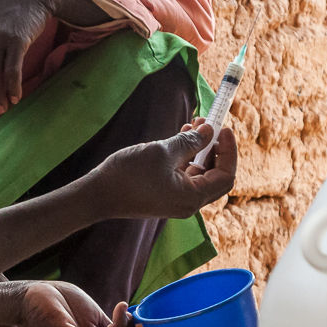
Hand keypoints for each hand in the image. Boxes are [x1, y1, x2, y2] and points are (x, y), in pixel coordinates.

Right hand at [86, 121, 236, 219]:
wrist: (97, 194)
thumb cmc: (129, 174)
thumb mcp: (163, 151)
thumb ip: (190, 141)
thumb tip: (210, 130)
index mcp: (192, 198)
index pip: (226, 176)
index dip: (229, 151)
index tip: (224, 128)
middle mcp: (188, 203)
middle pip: (216, 176)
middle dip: (216, 148)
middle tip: (209, 123)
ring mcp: (176, 200)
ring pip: (199, 173)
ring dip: (200, 149)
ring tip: (194, 124)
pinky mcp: (165, 194)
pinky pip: (184, 175)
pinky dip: (187, 157)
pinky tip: (181, 137)